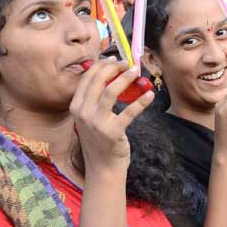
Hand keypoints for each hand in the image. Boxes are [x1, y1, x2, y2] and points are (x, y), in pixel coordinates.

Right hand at [68, 57, 153, 174]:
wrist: (103, 168)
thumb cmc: (99, 140)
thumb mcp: (90, 118)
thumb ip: (95, 99)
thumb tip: (110, 75)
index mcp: (76, 107)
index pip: (88, 78)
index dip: (102, 65)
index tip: (115, 59)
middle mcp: (83, 113)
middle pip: (99, 81)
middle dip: (115, 68)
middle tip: (128, 64)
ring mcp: (96, 123)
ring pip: (111, 91)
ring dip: (126, 78)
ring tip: (137, 72)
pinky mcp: (112, 132)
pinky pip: (129, 112)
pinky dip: (141, 101)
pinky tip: (150, 95)